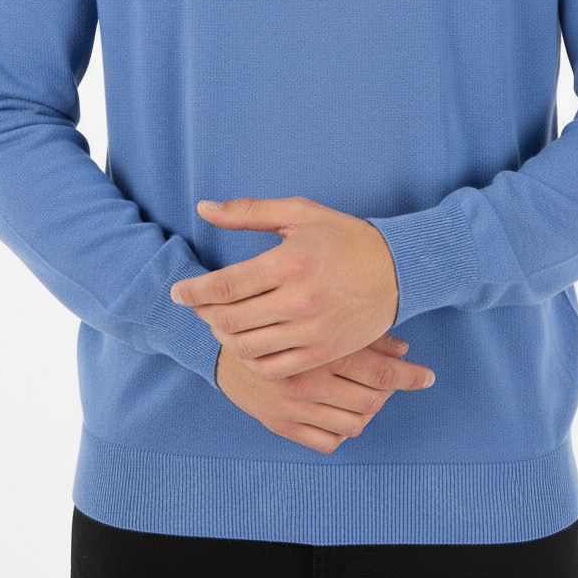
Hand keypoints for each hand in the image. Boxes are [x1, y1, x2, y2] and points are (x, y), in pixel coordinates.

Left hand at [171, 196, 399, 379]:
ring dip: (225, 339)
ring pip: (248, 348)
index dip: (193, 292)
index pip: (225, 285)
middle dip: (205, 316)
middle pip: (230, 321)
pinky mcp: (325, 351)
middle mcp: (299, 299)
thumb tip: (203, 208)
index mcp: (289, 262)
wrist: (399, 270)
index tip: (178, 292)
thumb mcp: (299, 214)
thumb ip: (248, 213)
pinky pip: (275, 368)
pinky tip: (248, 345)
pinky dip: (253, 361)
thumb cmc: (344, 237)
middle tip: (200, 308)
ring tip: (222, 325)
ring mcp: (312, 330)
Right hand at [214, 331, 435, 453]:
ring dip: (369, 411)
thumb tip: (402, 349)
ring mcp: (293, 407)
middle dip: (389, 391)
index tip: (428, 376)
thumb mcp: (316, 312)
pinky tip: (343, 411)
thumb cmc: (274, 315)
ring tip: (369, 394)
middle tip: (393, 379)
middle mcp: (307, 381)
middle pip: (372, 401)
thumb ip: (357, 331)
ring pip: (353, 424)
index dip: (410, 377)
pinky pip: (327, 441)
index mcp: (318, 349)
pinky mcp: (280, 424)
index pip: (379, 372)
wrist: (220, 336)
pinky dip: (343, 430)